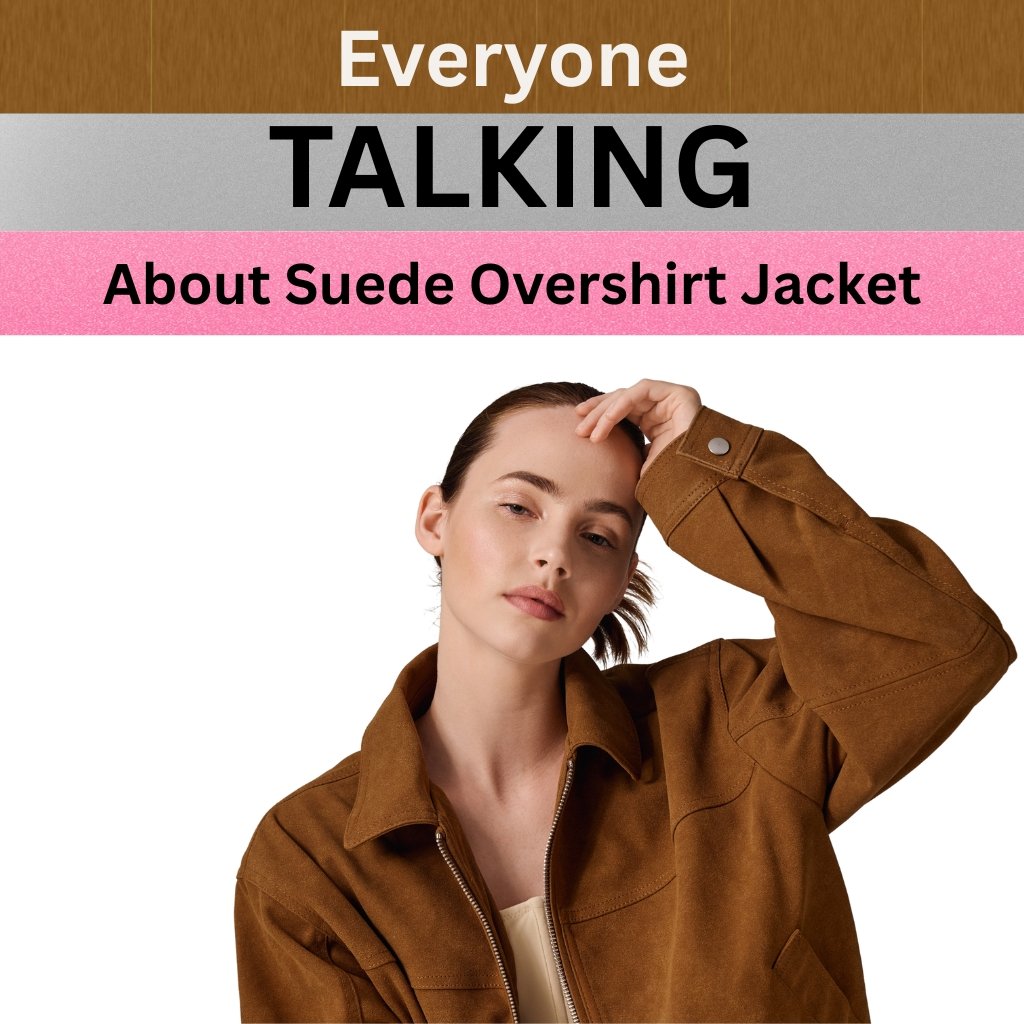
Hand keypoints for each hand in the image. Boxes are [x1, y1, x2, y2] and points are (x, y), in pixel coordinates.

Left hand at [574, 380, 700, 475]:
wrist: (694, 483)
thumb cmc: (669, 479)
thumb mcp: (639, 462)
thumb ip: (625, 451)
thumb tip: (601, 455)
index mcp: (653, 421)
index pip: (622, 411)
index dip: (599, 417)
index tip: (579, 429)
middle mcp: (662, 408)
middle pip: (622, 401)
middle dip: (597, 413)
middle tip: (579, 429)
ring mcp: (672, 399)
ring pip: (628, 395)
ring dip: (605, 411)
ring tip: (590, 431)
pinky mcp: (679, 394)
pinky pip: (642, 390)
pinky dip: (621, 404)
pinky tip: (607, 421)